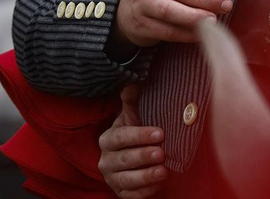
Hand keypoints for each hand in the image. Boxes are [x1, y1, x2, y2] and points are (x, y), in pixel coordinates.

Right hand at [97, 84, 167, 198]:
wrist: (132, 158)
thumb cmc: (134, 133)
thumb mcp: (133, 116)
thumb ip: (131, 101)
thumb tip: (132, 82)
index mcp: (108, 139)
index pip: (120, 137)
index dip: (139, 135)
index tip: (160, 132)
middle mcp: (106, 160)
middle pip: (122, 159)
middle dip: (142, 156)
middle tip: (162, 152)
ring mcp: (113, 178)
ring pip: (126, 180)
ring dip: (145, 176)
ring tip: (163, 171)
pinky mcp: (121, 192)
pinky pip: (130, 195)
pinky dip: (144, 192)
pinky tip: (158, 186)